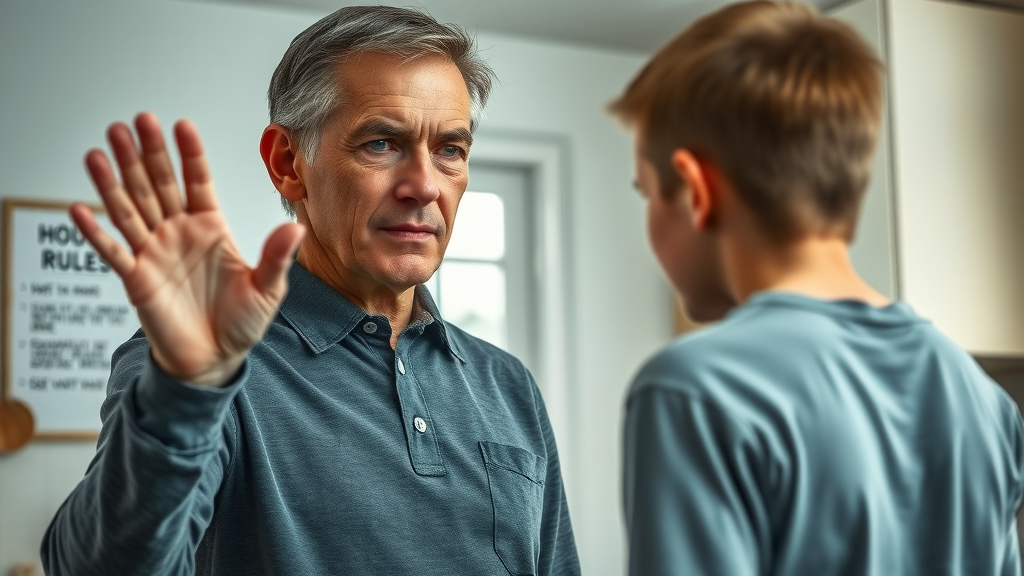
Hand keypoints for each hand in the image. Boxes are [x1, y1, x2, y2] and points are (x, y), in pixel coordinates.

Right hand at [72, 112, 304, 386]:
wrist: (216, 359)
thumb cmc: (242, 323)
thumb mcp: (268, 289)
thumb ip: (276, 257)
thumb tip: (295, 228)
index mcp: (211, 228)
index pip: (198, 182)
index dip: (190, 155)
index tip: (182, 126)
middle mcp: (179, 233)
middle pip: (158, 185)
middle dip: (147, 154)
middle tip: (135, 121)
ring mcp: (154, 252)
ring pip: (130, 209)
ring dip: (114, 181)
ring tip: (100, 150)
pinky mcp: (136, 278)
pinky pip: (112, 252)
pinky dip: (96, 232)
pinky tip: (80, 209)